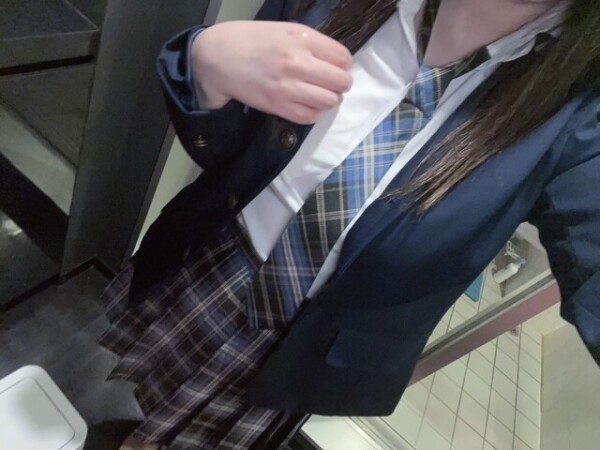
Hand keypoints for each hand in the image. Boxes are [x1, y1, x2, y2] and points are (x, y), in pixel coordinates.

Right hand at [190, 21, 352, 123]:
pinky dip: (314, 113)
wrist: (219, 57)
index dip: (342, 65)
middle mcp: (298, 63)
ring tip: (319, 95)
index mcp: (302, 39)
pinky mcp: (278, 106)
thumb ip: (313, 44)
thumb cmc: (252, 40)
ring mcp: (288, 87)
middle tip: (330, 84)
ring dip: (329, 100)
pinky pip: (310, 116)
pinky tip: (307, 105)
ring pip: (330, 101)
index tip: (334, 67)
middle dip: (340, 84)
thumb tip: (337, 63)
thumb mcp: (286, 30)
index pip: (343, 58)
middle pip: (341, 82)